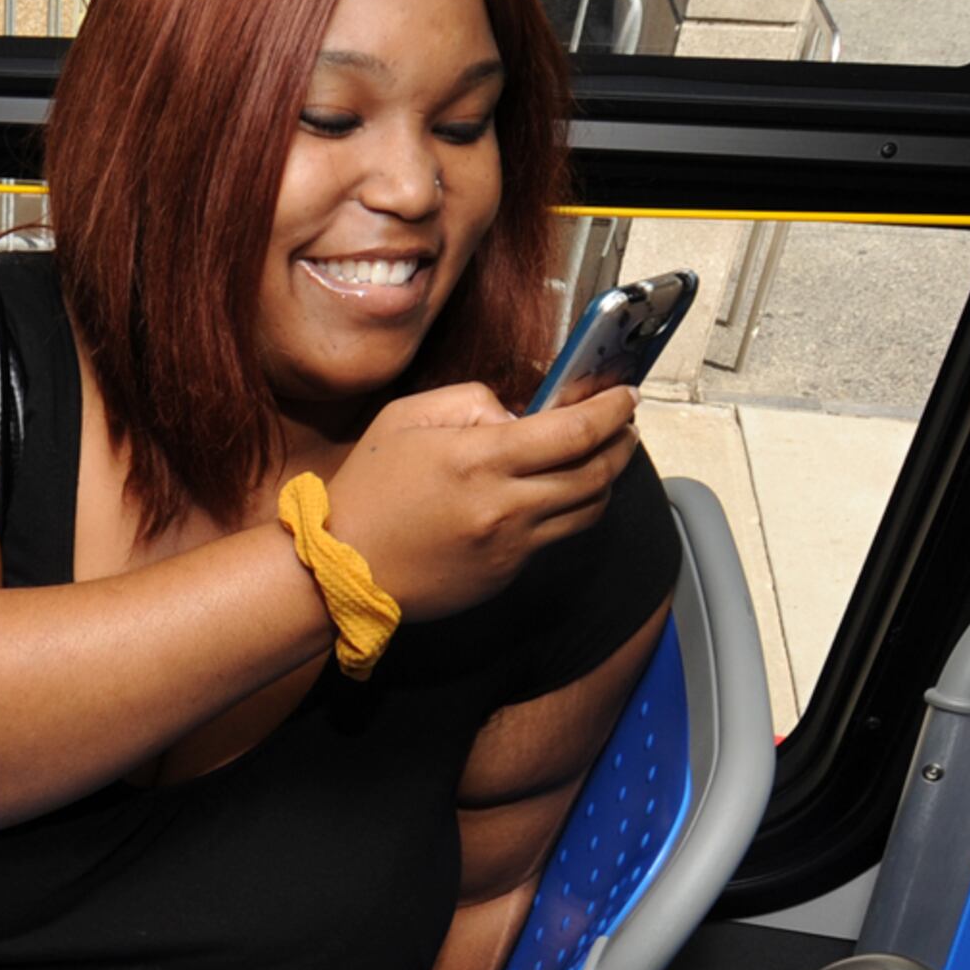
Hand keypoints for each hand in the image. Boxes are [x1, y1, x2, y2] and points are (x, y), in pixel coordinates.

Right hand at [319, 379, 640, 620]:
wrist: (343, 570)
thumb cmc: (367, 491)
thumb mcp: (406, 419)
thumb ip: (469, 402)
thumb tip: (518, 414)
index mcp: (479, 459)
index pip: (575, 432)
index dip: (612, 411)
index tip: (626, 396)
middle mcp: (505, 505)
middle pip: (597, 472)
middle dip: (622, 442)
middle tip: (626, 424)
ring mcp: (510, 546)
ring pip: (589, 510)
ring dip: (606, 479)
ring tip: (603, 457)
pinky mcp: (507, 573)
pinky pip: (556, 537)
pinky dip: (570, 510)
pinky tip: (559, 493)